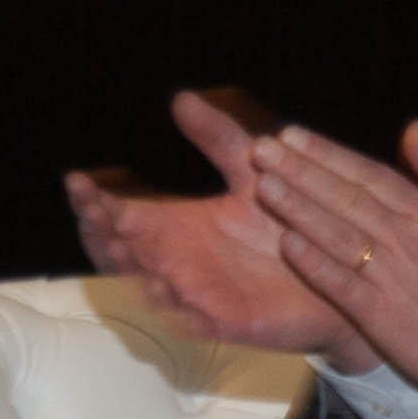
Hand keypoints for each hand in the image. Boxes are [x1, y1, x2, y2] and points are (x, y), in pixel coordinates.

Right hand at [66, 93, 368, 366]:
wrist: (340, 270)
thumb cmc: (291, 223)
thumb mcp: (255, 171)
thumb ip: (220, 140)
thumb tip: (181, 98)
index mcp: (176, 227)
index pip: (119, 216)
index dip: (94, 201)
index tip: (77, 180)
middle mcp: (177, 261)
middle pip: (119, 252)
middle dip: (100, 232)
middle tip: (92, 208)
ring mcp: (196, 293)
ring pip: (146, 284)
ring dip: (130, 266)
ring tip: (119, 240)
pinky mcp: (225, 320)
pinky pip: (190, 317)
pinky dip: (173, 303)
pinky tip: (161, 283)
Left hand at [253, 120, 417, 418]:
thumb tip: (415, 128)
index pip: (368, 174)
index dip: (327, 154)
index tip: (291, 136)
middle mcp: (408, 238)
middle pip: (346, 197)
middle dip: (301, 170)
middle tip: (262, 150)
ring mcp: (394, 276)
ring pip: (339, 234)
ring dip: (299, 209)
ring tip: (263, 186)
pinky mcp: (383, 315)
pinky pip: (343, 284)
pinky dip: (317, 264)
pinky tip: (288, 245)